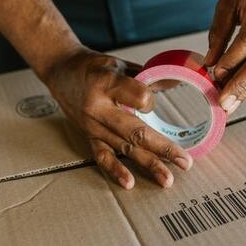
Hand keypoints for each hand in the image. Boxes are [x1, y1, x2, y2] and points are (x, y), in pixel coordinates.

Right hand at [43, 49, 192, 189]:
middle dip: (163, 148)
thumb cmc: (93, 66)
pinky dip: (116, 171)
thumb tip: (175, 84)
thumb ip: (145, 77)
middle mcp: (99, 107)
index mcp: (107, 83)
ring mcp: (92, 125)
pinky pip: (102, 156)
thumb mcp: (119, 63)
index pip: (139, 98)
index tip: (153, 100)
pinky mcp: (88, 136)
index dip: (152, 101)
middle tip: (185, 161)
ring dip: (148, 164)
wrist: (60, 70)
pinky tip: (129, 183)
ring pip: (124, 148)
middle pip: (135, 131)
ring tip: (167, 179)